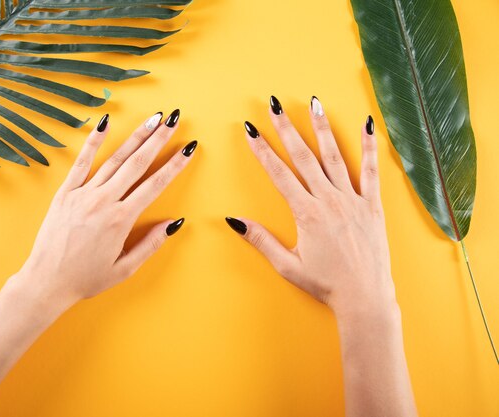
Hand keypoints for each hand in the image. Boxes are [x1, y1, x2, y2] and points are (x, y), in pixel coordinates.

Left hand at [16, 110, 196, 310]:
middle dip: (158, 139)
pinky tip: (104, 123)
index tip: (189, 148)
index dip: (175, 164)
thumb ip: (151, 244)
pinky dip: (93, 142)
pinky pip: (81, 162)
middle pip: (137, 163)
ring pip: (114, 159)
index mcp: (121, 220)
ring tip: (152, 119)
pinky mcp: (65, 193)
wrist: (46, 281)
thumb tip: (174, 223)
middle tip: (174, 119)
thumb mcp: (125, 268)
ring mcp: (83, 194)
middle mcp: (103, 201)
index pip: (155, 184)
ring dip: (135, 137)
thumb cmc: (86, 278)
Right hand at [227, 96, 394, 316]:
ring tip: (313, 103)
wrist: (364, 297)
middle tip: (274, 104)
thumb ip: (261, 240)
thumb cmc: (325, 284)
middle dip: (286, 128)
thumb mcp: (287, 265)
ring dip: (321, 128)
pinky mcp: (372, 205)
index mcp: (306, 214)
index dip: (263, 150)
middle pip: (303, 157)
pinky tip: (367, 125)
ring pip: (334, 156)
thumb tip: (233, 221)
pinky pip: (370, 171)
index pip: (279, 174)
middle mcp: (329, 200)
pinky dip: (368, 147)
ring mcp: (352, 200)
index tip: (251, 130)